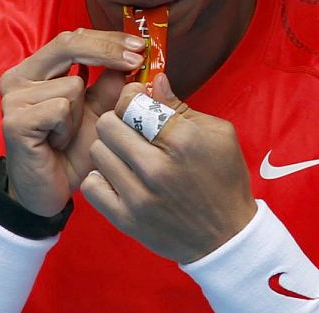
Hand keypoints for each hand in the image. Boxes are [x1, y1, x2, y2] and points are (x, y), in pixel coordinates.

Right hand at [0, 29, 140, 216]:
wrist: (48, 192)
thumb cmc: (71, 152)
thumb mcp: (100, 114)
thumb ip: (112, 86)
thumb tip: (135, 59)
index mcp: (35, 70)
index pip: (72, 38)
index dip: (107, 38)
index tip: (139, 45)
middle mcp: (18, 78)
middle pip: (68, 45)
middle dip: (107, 52)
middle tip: (136, 61)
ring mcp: (12, 99)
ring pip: (72, 84)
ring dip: (82, 112)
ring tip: (67, 134)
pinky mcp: (14, 121)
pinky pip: (60, 109)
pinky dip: (68, 127)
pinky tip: (56, 143)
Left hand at [81, 75, 257, 262]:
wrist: (227, 238)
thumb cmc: (225, 180)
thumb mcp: (218, 135)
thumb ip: (181, 106)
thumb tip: (154, 80)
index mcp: (183, 141)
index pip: (132, 103)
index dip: (130, 96)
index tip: (136, 100)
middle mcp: (157, 168)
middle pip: (107, 124)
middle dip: (118, 120)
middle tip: (131, 127)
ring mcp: (139, 197)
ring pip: (98, 152)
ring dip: (110, 149)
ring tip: (127, 154)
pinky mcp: (127, 220)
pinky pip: (91, 186)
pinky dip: (101, 178)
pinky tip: (118, 177)